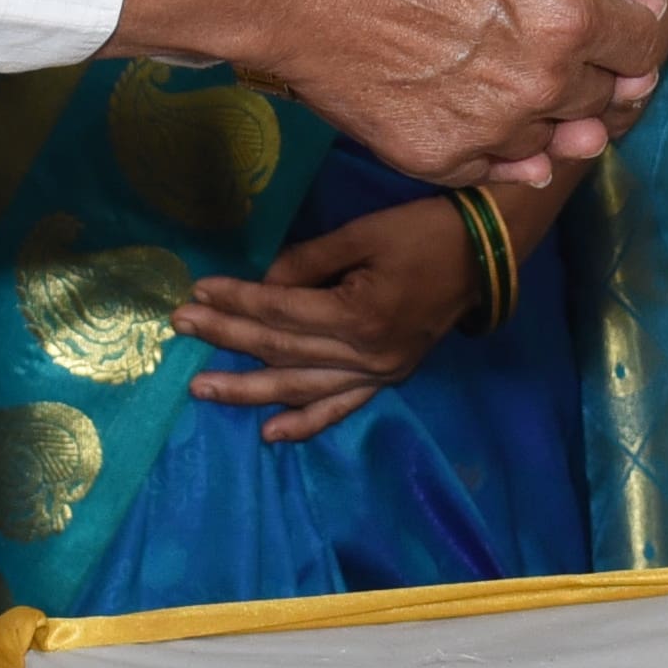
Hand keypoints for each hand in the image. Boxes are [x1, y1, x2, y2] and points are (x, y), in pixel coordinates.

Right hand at [121, 0, 667, 189]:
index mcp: (568, 16)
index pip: (639, 41)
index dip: (638, 23)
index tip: (627, 13)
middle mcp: (539, 86)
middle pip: (602, 97)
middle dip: (599, 69)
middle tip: (571, 46)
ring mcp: (487, 131)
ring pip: (550, 138)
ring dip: (551, 113)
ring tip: (520, 77)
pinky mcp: (435, 159)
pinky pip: (491, 166)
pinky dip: (498, 147)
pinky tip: (485, 116)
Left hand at [180, 198, 477, 442]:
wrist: (485, 255)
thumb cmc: (424, 233)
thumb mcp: (363, 234)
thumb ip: (308, 262)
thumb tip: (264, 283)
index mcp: (360, 314)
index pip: (281, 311)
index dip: (236, 299)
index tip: (197, 290)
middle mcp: (367, 354)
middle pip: (281, 349)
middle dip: (227, 337)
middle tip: (182, 326)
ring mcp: (379, 373)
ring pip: (300, 387)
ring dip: (249, 389)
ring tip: (203, 388)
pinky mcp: (388, 379)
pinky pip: (340, 407)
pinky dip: (305, 423)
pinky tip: (269, 435)